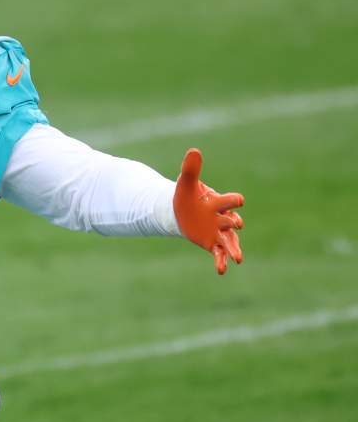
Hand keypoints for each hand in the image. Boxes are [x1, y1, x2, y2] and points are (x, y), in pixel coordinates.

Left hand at [173, 148, 244, 274]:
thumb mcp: (186, 183)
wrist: (182, 211)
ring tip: (238, 259)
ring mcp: (218, 232)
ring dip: (234, 249)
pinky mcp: (212, 243)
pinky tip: (222, 271)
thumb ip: (191, 169)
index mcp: (218, 202)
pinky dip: (221, 262)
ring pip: (229, 241)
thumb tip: (194, 150)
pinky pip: (218, 253)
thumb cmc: (187, 196)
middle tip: (236, 225)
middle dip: (233, 223)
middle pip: (231, 221)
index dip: (233, 201)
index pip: (229, 201)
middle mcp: (221, 218)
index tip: (239, 201)